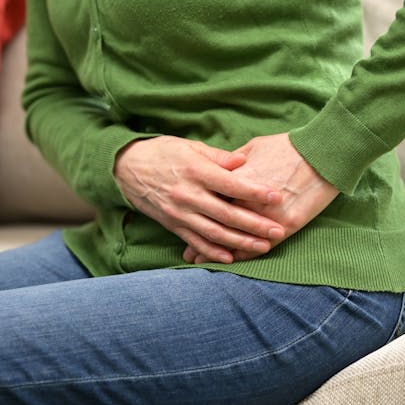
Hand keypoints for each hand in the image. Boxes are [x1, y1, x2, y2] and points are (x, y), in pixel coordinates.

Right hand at [114, 136, 285, 263]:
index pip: (230, 184)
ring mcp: (179, 213)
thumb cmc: (163, 153)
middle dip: (254, 224)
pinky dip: (212, 251)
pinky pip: (194, 241)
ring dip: (239, 242)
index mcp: (195, 171)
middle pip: (226, 213)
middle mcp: (187, 195)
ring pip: (213, 232)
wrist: (126, 168)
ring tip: (263, 247)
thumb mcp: (190, 147)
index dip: (255, 191)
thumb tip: (243, 161)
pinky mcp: (172, 225)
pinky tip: (231, 258)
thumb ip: (218, 157)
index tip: (277, 196)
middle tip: (278, 230)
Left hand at [183, 133, 338, 263]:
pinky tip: (228, 261)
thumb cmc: (287, 146)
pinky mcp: (285, 226)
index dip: (193, 211)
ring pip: (232, 239)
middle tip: (185, 251)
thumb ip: (230, 162)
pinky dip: (241, 255)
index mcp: (236, 178)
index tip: (178, 218)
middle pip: (214, 222)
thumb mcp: (253, 147)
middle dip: (197, 238)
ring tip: (197, 260)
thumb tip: (215, 170)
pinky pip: (258, 246)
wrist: (323, 153)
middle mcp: (246, 200)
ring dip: (214, 251)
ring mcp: (265, 215)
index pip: (207, 199)